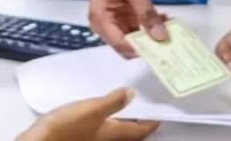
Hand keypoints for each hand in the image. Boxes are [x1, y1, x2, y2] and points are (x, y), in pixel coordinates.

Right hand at [16, 88, 159, 140]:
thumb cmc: (68, 127)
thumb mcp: (92, 109)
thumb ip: (113, 101)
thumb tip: (133, 94)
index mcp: (114, 133)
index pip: (141, 130)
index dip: (153, 121)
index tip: (162, 111)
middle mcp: (107, 139)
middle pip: (130, 132)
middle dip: (139, 120)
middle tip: (145, 102)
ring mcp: (94, 139)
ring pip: (116, 130)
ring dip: (123, 117)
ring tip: (125, 100)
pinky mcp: (81, 135)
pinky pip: (102, 127)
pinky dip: (107, 117)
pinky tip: (99, 107)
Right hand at [88, 0, 167, 56]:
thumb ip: (146, 13)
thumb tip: (161, 37)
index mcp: (101, 20)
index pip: (122, 45)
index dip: (142, 50)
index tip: (164, 48)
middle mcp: (105, 26)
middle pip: (127, 46)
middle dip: (149, 45)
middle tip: (171, 39)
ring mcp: (114, 23)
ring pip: (135, 40)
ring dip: (152, 36)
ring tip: (170, 26)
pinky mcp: (122, 18)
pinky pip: (137, 29)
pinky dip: (150, 27)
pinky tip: (163, 19)